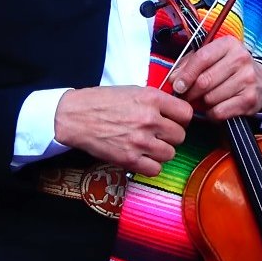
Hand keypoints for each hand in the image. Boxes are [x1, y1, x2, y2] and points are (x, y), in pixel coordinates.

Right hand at [54, 86, 193, 176]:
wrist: (75, 116)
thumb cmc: (102, 102)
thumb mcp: (133, 91)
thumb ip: (156, 101)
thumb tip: (174, 113)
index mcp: (151, 99)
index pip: (186, 114)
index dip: (181, 119)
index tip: (174, 121)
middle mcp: (149, 119)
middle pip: (180, 136)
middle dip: (171, 136)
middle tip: (158, 134)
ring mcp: (140, 140)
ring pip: (170, 154)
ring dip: (161, 152)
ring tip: (148, 146)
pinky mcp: (129, 159)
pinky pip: (155, 169)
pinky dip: (151, 165)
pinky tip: (142, 157)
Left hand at [169, 35, 261, 121]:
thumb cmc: (230, 69)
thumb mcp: (213, 57)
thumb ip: (190, 63)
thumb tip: (173, 79)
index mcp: (229, 44)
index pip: (202, 58)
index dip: (186, 74)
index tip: (176, 85)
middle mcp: (241, 59)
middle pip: (204, 81)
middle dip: (190, 92)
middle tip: (186, 96)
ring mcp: (248, 79)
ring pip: (210, 98)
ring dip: (202, 103)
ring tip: (206, 99)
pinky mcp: (250, 99)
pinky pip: (219, 111)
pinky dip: (212, 113)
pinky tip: (215, 107)